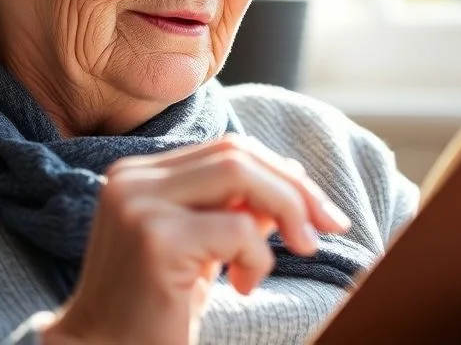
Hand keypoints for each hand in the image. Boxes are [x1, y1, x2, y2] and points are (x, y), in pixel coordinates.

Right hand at [41, 134, 351, 344]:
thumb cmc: (154, 310)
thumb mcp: (202, 250)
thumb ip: (236, 210)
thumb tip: (294, 179)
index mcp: (138, 174)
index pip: (225, 150)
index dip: (280, 173)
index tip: (318, 212)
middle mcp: (131, 179)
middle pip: (236, 153)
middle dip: (295, 188)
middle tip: (329, 228)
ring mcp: (139, 204)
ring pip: (240, 175)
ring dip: (286, 211)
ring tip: (294, 253)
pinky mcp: (155, 238)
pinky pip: (238, 228)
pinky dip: (259, 258)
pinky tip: (243, 288)